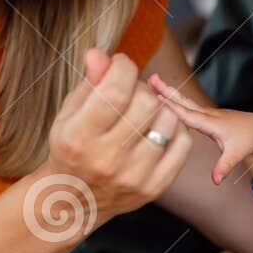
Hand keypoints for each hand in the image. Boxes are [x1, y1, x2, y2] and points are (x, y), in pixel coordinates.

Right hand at [42, 50, 192, 222]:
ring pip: (168, 120)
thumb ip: (89, 84)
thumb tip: (100, 53)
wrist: (74, 199)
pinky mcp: (154, 187)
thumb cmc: (72, 147)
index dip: (123, 66)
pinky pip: (182, 143)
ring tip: (142, 111)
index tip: (121, 65)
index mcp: (79, 137)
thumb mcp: (70, 114)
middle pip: (146, 102)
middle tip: (130, 92)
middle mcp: (107, 159)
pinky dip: (174, 128)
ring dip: (159, 106)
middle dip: (141, 87)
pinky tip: (156, 128)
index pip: (116, 89)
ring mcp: (134, 176)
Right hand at [147, 74, 252, 188]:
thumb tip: (216, 180)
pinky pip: (186, 104)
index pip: (189, 115)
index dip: (173, 108)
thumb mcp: (237, 155)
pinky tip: (163, 93)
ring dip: (168, 90)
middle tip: (152, 78)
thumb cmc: (247, 141)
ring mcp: (205, 113)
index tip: (158, 98)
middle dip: (168, 91)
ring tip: (152, 79)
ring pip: (184, 100)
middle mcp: (207, 114)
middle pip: (184, 102)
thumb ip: (224, 166)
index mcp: (213, 123)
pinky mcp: (204, 114)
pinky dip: (174, 98)